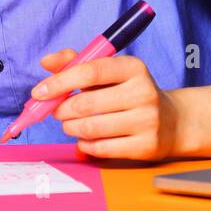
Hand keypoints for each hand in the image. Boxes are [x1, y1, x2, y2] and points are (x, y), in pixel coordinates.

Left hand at [34, 48, 180, 160]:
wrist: (171, 122)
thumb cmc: (129, 93)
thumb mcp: (109, 73)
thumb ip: (77, 64)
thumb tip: (46, 62)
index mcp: (133, 67)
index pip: (90, 71)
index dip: (60, 82)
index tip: (39, 92)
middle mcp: (143, 92)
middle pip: (86, 104)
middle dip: (62, 110)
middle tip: (57, 111)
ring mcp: (147, 120)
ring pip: (90, 128)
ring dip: (70, 128)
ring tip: (70, 125)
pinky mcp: (146, 146)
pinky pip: (100, 148)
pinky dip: (84, 145)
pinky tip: (86, 139)